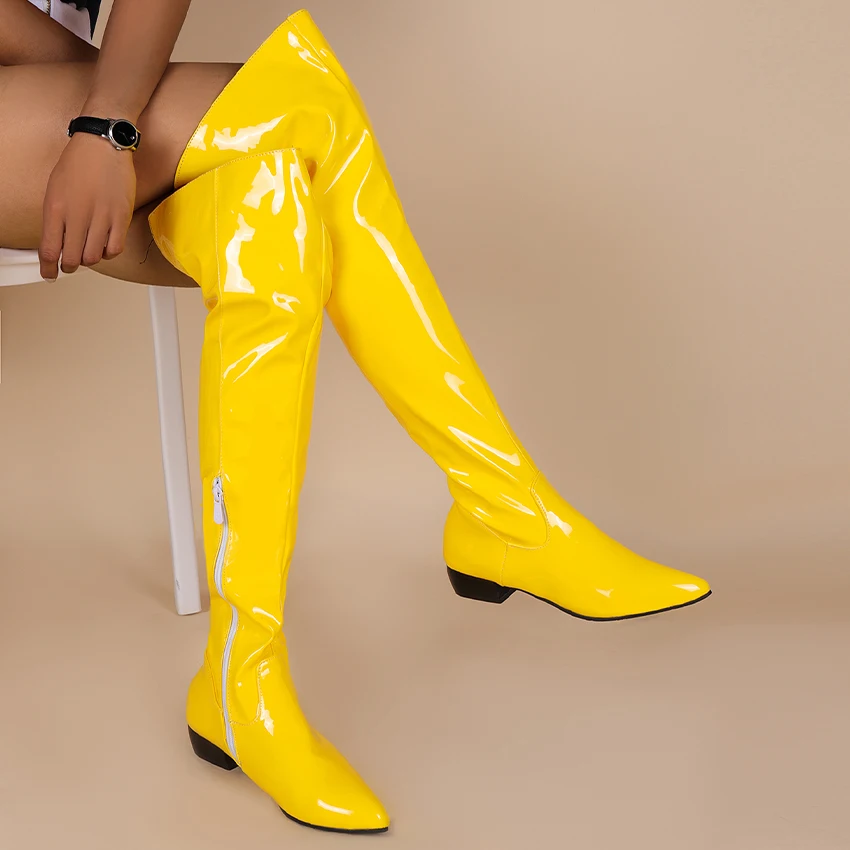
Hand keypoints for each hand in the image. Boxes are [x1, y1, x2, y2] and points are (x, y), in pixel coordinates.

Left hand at [39, 132, 136, 279]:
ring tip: (88, 251)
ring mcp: (101, 217)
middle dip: (69, 266)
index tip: (49, 274)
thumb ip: (55, 218)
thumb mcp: (55, 190)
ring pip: (93, 257)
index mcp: (55, 208)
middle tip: (70, 264)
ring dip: (89, 259)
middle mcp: (77, 215)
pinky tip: (105, 244)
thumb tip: (57, 243)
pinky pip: (114, 248)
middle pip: (72, 259)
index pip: (49, 250)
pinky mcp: (121, 217)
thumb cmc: (79, 163)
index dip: (48, 268)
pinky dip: (108, 252)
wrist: (103, 145)